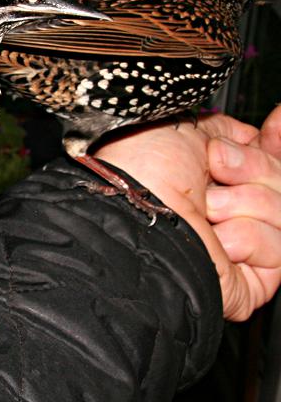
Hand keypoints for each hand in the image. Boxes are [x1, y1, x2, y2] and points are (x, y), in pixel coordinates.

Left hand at [93, 105, 280, 320]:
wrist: (135, 215)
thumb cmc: (144, 171)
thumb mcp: (184, 128)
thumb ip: (224, 129)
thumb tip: (250, 133)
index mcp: (216, 174)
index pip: (268, 156)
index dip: (275, 140)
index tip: (277, 122)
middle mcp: (229, 207)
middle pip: (280, 180)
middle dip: (254, 168)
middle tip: (218, 170)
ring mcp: (241, 243)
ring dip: (246, 203)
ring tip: (206, 211)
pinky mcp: (251, 279)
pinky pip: (277, 248)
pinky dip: (247, 237)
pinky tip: (216, 242)